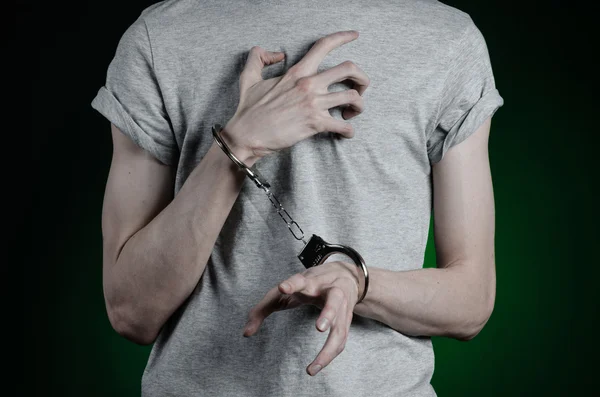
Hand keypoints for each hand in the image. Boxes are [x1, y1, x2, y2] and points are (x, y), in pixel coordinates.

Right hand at [222, 30, 369, 161]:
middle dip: (362, 78)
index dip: (343, 37)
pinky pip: (344, 125)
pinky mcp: (315, 124)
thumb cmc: (249, 110)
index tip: (355, 35)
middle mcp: (309, 84)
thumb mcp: (248, 78)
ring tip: (352, 113)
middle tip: (360, 89)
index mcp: (297, 71)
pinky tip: (346, 133)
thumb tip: (276, 54)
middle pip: (350, 69)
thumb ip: (258, 58)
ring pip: (353, 97)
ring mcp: (313, 104)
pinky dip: (350, 131)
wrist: (246, 135)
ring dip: (359, 106)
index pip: (324, 46)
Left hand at [243, 261, 360, 375]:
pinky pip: (341, 340)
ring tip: (314, 366)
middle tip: (320, 328)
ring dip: (330, 346)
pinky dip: (330, 355)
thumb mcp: (284, 291)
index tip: (283, 287)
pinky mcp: (347, 320)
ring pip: (342, 325)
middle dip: (328, 314)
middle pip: (334, 300)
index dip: (291, 284)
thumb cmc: (309, 285)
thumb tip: (246, 333)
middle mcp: (330, 292)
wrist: (345, 275)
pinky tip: (318, 366)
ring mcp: (343, 307)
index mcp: (310, 282)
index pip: (300, 280)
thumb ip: (262, 309)